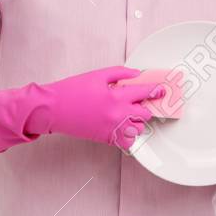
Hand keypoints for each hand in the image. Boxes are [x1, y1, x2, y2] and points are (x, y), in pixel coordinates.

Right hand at [27, 65, 168, 150]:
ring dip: (138, 121)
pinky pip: (127, 142)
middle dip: (147, 107)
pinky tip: (123, 126)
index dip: (156, 91)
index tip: (162, 90)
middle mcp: (117, 114)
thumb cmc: (72, 90)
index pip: (145, 92)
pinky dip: (129, 135)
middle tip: (141, 103)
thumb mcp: (97, 75)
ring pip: (139, 129)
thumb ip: (120, 73)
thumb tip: (137, 75)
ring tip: (129, 114)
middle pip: (146, 113)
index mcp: (116, 96)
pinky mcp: (106, 138)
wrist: (53, 109)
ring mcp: (112, 128)